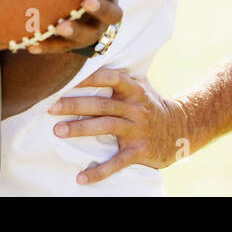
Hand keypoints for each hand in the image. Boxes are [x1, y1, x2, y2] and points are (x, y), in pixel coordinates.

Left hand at [27, 0, 132, 54]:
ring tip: (59, 26)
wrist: (75, 15)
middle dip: (100, 7)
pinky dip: (46, 45)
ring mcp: (91, 31)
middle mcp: (106, 13)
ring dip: (74, 31)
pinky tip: (29, 44)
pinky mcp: (72, 47)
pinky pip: (60, 49)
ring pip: (88, 36)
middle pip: (112, 15)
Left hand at [48, 66, 188, 184]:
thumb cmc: (151, 104)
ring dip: (81, 129)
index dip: (90, 77)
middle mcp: (136, 108)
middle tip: (51, 107)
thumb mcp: (141, 86)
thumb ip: (121, 73)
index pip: (111, 77)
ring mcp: (138, 130)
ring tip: (58, 131)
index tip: (67, 77)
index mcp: (134, 89)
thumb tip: (96, 53)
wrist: (181, 129)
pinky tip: (81, 178)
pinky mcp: (139, 151)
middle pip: (102, 104)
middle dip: (75, 105)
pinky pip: (117, 162)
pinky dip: (99, 172)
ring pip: (106, 127)